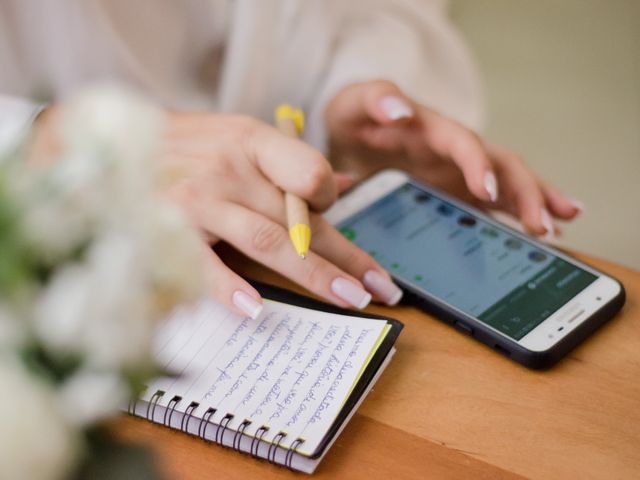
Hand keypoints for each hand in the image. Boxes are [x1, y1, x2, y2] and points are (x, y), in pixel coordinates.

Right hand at [157, 113, 401, 316]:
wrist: (110, 142)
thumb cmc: (186, 147)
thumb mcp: (238, 138)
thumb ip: (289, 161)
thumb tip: (349, 181)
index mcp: (252, 142)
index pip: (310, 170)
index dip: (330, 196)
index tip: (337, 216)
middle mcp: (230, 168)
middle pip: (301, 218)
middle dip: (348, 256)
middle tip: (382, 289)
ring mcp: (199, 199)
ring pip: (268, 240)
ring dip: (313, 274)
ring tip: (349, 299)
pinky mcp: (169, 229)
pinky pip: (204, 262)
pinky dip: (230, 288)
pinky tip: (256, 311)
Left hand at [325, 81, 582, 235]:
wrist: (349, 137)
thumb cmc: (353, 118)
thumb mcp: (353, 105)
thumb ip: (374, 101)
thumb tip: (399, 110)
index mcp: (432, 130)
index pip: (463, 143)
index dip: (478, 164)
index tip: (487, 190)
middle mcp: (454, 153)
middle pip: (502, 166)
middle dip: (526, 193)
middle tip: (543, 224)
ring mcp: (459, 175)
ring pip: (508, 187)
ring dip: (534, 206)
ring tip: (557, 232)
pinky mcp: (456, 193)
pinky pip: (491, 208)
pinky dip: (514, 223)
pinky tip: (536, 241)